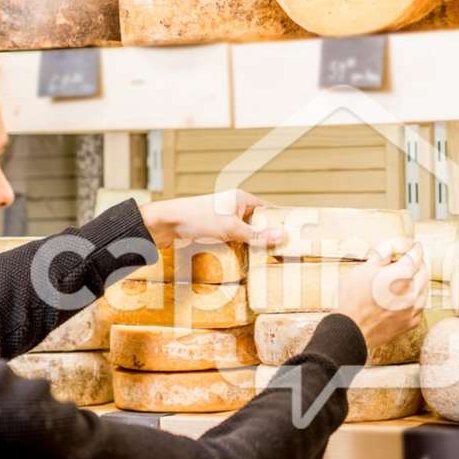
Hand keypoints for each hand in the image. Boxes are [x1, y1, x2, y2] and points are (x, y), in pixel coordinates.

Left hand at [139, 189, 283, 248]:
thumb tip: (282, 236)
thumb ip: (256, 235)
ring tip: (264, 259)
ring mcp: (222, 218)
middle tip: (280, 253)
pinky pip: (232, 239)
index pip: (268, 209)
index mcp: (242, 198)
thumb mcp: (231, 228)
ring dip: (250, 245)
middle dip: (266, 237)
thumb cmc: (197, 218)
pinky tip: (243, 260)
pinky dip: (237, 248)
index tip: (293, 235)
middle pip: (257, 223)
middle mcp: (233, 206)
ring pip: (244, 233)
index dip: (280, 221)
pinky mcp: (212, 229)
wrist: (165, 223)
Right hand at [337, 241, 429, 350]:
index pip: (416, 255)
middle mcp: (412, 292)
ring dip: (418, 280)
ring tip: (407, 277)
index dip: (415, 248)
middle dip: (417, 263)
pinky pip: (420, 305)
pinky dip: (416, 297)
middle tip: (409, 259)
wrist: (351, 330)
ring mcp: (413, 309)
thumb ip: (380, 256)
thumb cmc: (353, 300)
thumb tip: (390, 247)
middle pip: (423, 271)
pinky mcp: (411, 322)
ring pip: (424, 288)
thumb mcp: (363, 270)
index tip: (413, 245)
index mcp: (401, 276)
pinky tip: (405, 296)